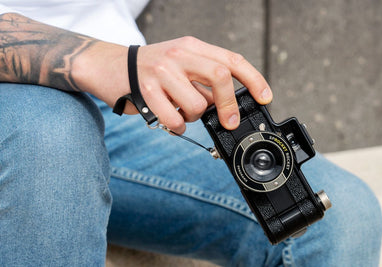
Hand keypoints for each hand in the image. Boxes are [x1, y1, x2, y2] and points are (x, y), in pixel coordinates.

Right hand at [123, 36, 271, 133]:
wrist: (109, 66)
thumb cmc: (151, 69)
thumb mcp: (181, 62)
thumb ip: (204, 79)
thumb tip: (228, 105)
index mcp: (192, 46)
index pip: (231, 60)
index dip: (254, 79)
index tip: (265, 97)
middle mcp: (179, 54)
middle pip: (220, 76)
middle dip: (228, 105)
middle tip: (229, 121)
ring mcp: (162, 71)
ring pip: (197, 105)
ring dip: (194, 117)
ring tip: (183, 112)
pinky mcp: (146, 90)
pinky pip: (175, 119)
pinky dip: (178, 127)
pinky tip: (172, 120)